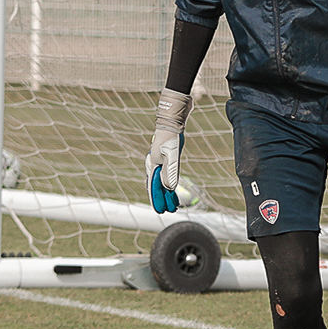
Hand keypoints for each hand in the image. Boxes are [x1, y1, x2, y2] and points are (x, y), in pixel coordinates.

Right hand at [145, 88, 192, 213]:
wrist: (173, 117)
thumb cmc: (171, 135)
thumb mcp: (171, 154)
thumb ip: (170, 171)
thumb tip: (169, 188)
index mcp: (153, 164)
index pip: (154, 186)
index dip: (157, 199)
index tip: (161, 211)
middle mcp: (155, 163)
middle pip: (158, 184)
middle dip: (163, 198)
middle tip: (169, 210)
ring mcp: (161, 158)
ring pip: (162, 179)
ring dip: (167, 191)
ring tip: (173, 201)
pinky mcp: (169, 154)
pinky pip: (168, 171)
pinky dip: (170, 180)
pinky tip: (174, 184)